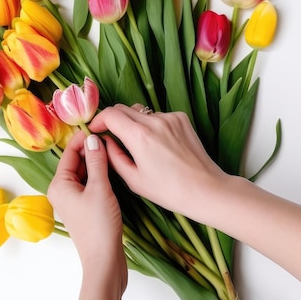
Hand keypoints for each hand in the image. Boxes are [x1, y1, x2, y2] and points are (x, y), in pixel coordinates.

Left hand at [47, 131, 126, 291]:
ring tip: (114, 150)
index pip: (69, 152)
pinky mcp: (84, 208)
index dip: (83, 138)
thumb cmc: (99, 225)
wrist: (104, 260)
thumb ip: (96, 161)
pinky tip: (113, 170)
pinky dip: (99, 176)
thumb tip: (92, 138)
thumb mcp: (100, 188)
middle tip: (111, 137)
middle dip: (91, 149)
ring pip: (84, 173)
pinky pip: (90, 184)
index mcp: (58, 184)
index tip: (99, 126)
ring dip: (97, 162)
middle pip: (76, 161)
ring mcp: (73, 200)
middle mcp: (62, 191)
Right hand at [89, 103, 230, 223]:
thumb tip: (104, 141)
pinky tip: (158, 144)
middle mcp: (154, 121)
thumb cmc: (169, 190)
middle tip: (111, 135)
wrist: (205, 189)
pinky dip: (151, 125)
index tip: (96, 130)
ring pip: (141, 112)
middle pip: (123, 108)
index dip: (98, 120)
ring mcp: (170, 118)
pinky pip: (157, 116)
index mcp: (139, 137)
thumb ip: (113, 157)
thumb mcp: (133, 179)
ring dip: (133, 123)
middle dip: (113, 119)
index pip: (110, 114)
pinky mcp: (181, 118)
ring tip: (138, 144)